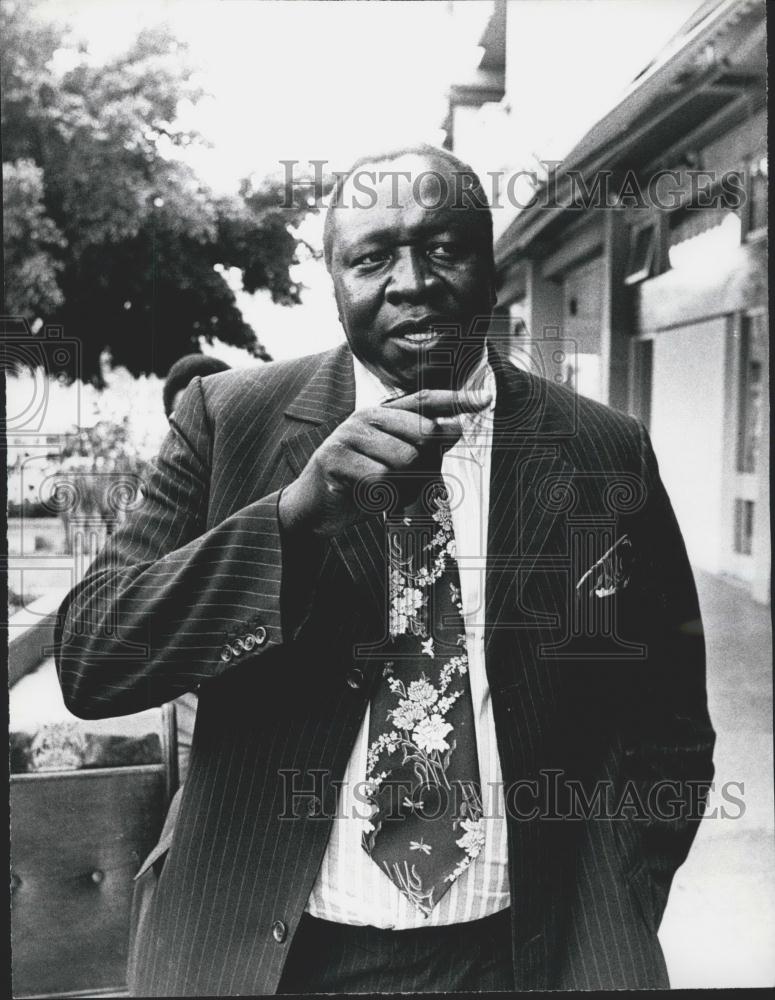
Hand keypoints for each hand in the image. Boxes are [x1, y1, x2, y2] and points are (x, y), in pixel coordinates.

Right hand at [278, 388, 490, 537]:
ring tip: (381, 492)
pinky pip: (380, 480)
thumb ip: (423, 449)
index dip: (457, 399)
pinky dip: (381, 497)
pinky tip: (366, 499)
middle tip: (403, 482)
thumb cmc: (360, 486)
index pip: (426, 400)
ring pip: (404, 460)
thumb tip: (455, 429)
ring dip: (400, 486)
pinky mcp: (334, 458)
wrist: (313, 508)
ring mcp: (348, 435)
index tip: (486, 399)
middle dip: (425, 463)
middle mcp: (367, 417)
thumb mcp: (396, 467)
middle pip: (423, 433)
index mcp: (383, 415)